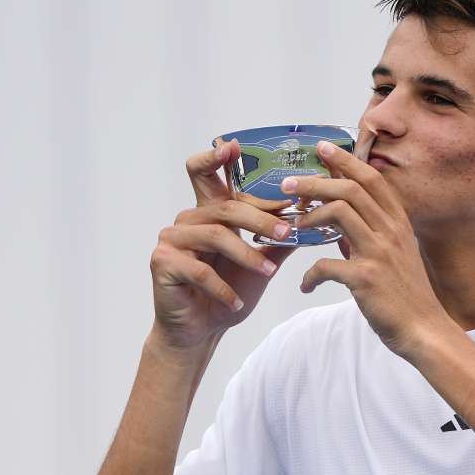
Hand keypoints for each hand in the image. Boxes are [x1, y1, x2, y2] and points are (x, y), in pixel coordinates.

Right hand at [148, 139, 297, 348]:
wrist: (202, 329)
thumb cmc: (230, 292)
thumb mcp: (262, 264)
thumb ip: (279, 240)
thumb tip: (311, 219)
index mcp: (209, 212)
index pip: (209, 174)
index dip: (217, 157)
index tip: (234, 145)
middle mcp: (189, 219)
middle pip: (226, 206)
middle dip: (261, 220)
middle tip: (287, 232)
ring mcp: (172, 238)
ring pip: (216, 235)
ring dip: (247, 256)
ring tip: (268, 274)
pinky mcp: (162, 262)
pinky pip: (200, 270)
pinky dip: (223, 289)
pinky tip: (236, 303)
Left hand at [282, 140, 453, 358]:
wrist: (424, 330)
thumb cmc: (408, 296)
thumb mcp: (396, 257)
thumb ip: (369, 238)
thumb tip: (339, 228)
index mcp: (398, 224)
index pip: (372, 179)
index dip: (346, 160)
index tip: (323, 148)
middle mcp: (391, 232)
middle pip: (350, 189)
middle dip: (315, 181)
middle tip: (289, 184)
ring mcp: (379, 254)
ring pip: (338, 213)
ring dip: (309, 216)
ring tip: (294, 225)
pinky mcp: (366, 279)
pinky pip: (325, 265)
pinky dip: (310, 275)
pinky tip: (306, 285)